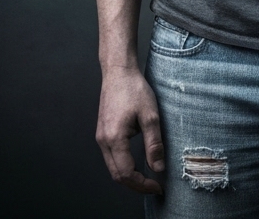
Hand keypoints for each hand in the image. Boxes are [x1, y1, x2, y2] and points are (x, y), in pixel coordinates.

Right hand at [95, 65, 164, 193]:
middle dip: (136, 185)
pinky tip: (137, 163)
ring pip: (113, 167)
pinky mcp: (102, 133)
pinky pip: (111, 157)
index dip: (142, 184)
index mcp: (114, 138)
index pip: (127, 173)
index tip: (158, 186)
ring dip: (129, 176)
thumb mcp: (150, 116)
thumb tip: (158, 168)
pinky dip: (123, 166)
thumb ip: (154, 144)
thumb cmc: (134, 89)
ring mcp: (100, 137)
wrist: (118, 71)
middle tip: (154, 186)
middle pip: (117, 175)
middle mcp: (103, 141)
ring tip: (148, 177)